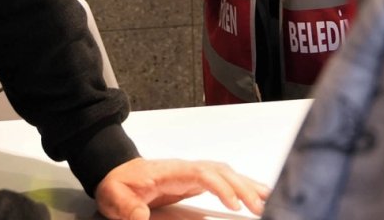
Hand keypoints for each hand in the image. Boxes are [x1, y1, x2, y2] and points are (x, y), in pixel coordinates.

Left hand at [94, 157, 268, 218]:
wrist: (117, 173)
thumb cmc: (119, 184)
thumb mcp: (114, 196)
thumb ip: (127, 207)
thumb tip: (140, 217)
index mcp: (172, 171)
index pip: (203, 174)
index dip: (221, 187)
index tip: (234, 204)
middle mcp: (188, 169)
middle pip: (223, 172)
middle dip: (244, 188)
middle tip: (261, 206)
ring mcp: (194, 174)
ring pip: (228, 174)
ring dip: (249, 185)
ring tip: (269, 200)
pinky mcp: (197, 181)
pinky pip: (225, 181)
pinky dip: (243, 186)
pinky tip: (257, 194)